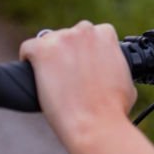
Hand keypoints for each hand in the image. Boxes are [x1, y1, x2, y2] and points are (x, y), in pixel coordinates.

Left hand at [19, 21, 136, 153]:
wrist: (96, 122)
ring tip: (51, 77)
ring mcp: (62, 40)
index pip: (92, 33)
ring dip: (49, 55)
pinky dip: (27, 59)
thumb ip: (115, 64)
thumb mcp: (125, 77)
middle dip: (68, 51)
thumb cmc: (114, 107)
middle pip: (70, 35)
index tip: (82, 63)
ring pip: (48, 41)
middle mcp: (84, 31)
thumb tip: (108, 69)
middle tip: (68, 73)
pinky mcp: (41, 51)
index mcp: (106, 34)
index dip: (86, 50)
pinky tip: (32, 72)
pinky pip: (28, 48)